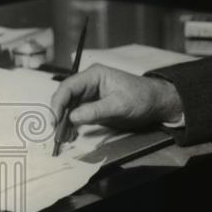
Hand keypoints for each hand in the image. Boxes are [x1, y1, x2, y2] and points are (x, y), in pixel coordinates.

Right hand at [49, 64, 183, 129]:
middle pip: (65, 97)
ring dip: (63, 122)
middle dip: (58, 115)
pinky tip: (70, 134)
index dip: (58, 102)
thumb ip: (96, 110)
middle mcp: (88, 83)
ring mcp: (90, 95)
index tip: (55, 119)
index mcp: (94, 75)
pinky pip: (76, 114)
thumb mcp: (119, 105)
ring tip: (63, 137)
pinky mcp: (93, 106)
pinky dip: (71, 124)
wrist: (156, 103)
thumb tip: (72, 117)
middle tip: (57, 132)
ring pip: (68, 107)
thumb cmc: (141, 98)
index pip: (68, 87)